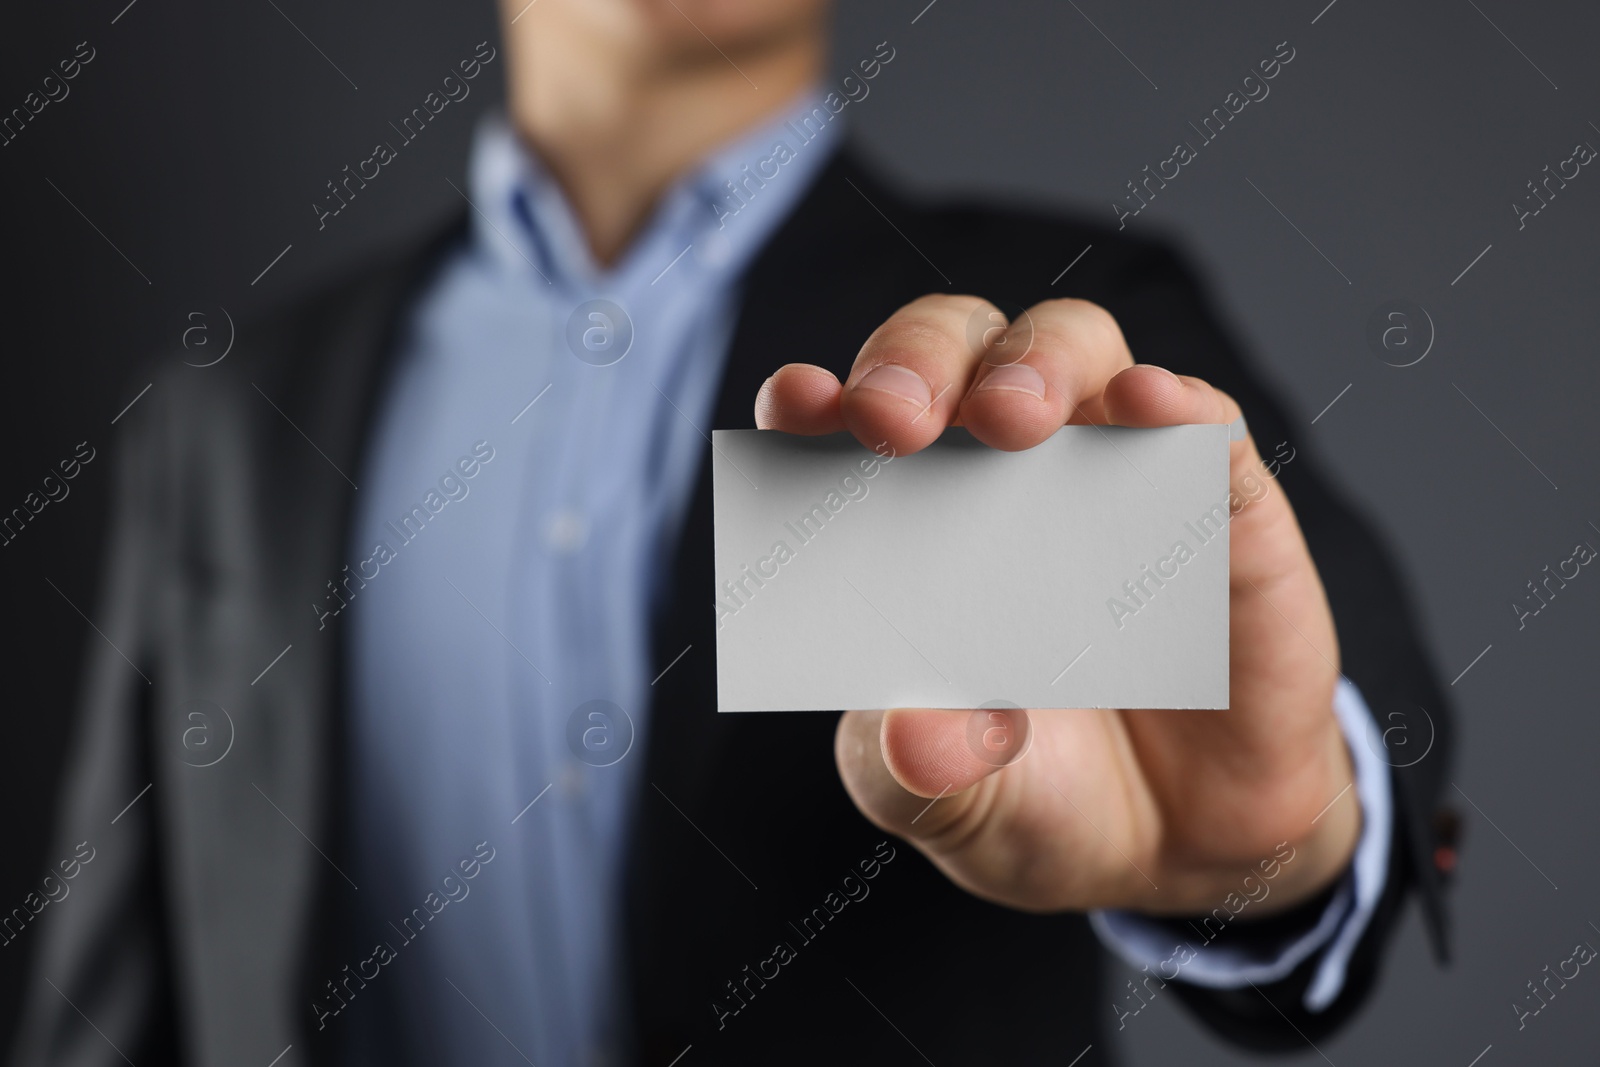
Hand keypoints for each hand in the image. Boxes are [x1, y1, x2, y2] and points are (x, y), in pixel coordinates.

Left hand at [754, 295, 1357, 915]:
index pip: (842, 425)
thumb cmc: (1031, 793)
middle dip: (916, 360)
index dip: (812, 403)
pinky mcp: (1222, 511)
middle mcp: (999, 470)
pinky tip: (1150, 408)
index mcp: (901, 521)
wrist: (1176, 854)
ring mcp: (1112, 474)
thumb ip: (918, 770)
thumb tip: (921, 739)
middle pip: (954, 349)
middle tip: (895, 420)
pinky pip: (1206, 429)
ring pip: (1074, 348)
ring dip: (1036, 363)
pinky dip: (1179, 406)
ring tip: (1013, 419)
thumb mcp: (949, 802)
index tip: (797, 408)